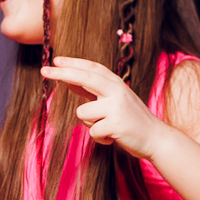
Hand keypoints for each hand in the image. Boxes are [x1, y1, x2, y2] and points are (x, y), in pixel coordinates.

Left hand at [40, 58, 161, 159]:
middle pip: (84, 77)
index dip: (73, 63)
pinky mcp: (116, 124)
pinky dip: (100, 138)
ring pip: (82, 113)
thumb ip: (93, 92)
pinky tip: (113, 137)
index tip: (55, 60)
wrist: (156, 138)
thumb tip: (69, 82)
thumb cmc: (132, 121)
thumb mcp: (114, 101)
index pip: (91, 68)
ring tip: (107, 128)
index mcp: (116, 84)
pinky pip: (92, 131)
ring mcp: (116, 106)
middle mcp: (116, 91)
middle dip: (62, 73)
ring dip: (90, 124)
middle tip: (43, 70)